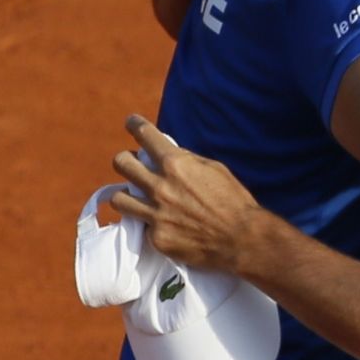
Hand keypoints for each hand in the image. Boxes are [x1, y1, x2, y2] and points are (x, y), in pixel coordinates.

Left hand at [108, 115, 268, 273]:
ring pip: (118, 198)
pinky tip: (164, 223)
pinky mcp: (156, 236)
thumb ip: (189, 161)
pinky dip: (150, 222)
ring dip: (126, 194)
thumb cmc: (233, 199)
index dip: (135, 125)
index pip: (146, 136)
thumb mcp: (215, 169)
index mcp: (177, 164)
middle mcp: (160, 186)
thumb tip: (172, 155)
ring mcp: (155, 213)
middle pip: (122, 164)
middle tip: (131, 163)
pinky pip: (141, 225)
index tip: (131, 122)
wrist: (241, 238)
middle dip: (124, 160)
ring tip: (136, 196)